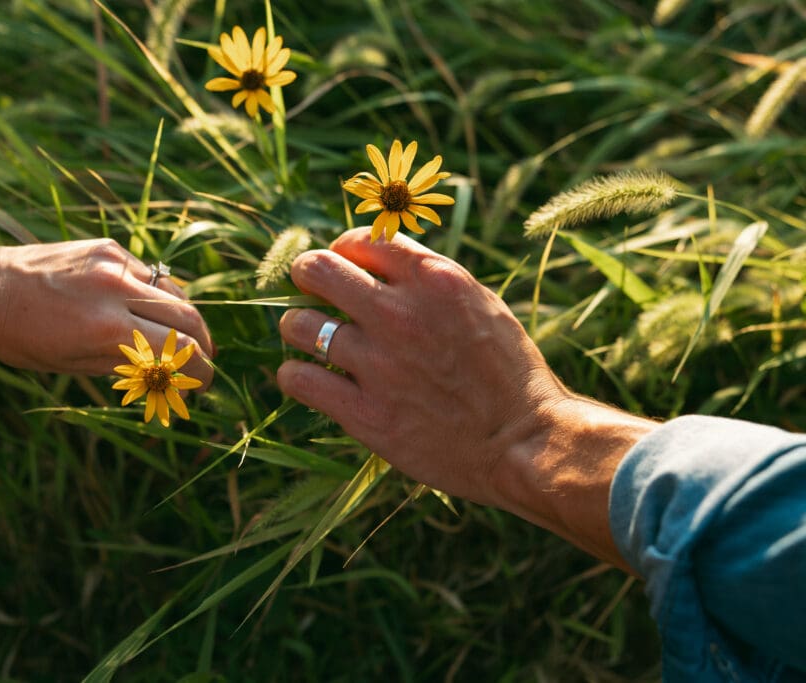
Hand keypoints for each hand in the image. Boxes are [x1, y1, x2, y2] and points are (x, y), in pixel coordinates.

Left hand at [0, 239, 213, 385]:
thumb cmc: (19, 337)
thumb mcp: (72, 364)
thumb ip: (126, 364)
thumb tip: (165, 373)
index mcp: (107, 329)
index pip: (179, 350)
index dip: (200, 371)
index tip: (201, 385)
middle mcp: (117, 289)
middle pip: (188, 317)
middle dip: (202, 345)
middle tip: (201, 364)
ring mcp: (114, 263)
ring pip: (173, 292)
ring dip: (184, 319)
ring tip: (182, 340)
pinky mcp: (108, 248)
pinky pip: (149, 275)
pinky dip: (157, 297)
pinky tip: (149, 312)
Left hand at [276, 228, 653, 567]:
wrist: (526, 443)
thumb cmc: (510, 374)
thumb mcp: (481, 304)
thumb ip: (429, 281)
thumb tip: (379, 263)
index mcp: (433, 279)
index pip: (358, 240)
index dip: (342, 251)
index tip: (343, 266)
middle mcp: (399, 313)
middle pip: (317, 270)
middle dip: (305, 274)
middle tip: (308, 290)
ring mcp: (378, 364)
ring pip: (298, 324)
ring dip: (296, 326)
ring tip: (306, 337)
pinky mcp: (365, 413)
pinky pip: (299, 379)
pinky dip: (295, 375)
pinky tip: (307, 377)